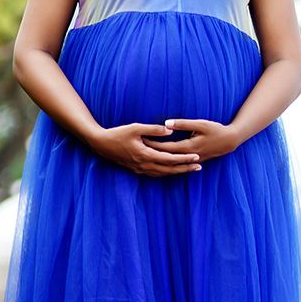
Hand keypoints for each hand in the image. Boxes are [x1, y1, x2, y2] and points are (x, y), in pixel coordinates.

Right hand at [87, 122, 204, 176]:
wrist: (101, 144)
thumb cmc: (118, 133)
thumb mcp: (135, 127)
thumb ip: (153, 129)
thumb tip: (170, 130)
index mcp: (145, 154)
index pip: (170, 159)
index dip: (184, 158)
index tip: (196, 157)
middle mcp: (144, 165)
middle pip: (169, 169)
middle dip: (185, 168)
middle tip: (199, 166)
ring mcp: (140, 169)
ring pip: (163, 173)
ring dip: (177, 172)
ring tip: (190, 170)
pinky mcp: (136, 169)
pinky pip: (155, 174)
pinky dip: (166, 173)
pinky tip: (172, 171)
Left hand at [146, 118, 239, 163]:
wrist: (230, 141)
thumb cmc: (216, 130)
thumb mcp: (200, 124)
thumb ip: (183, 124)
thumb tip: (166, 123)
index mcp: (189, 147)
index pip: (166, 148)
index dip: (153, 145)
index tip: (141, 141)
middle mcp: (188, 156)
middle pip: (165, 157)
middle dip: (152, 154)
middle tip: (137, 150)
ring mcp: (191, 161)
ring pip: (171, 164)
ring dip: (157, 161)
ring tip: (144, 158)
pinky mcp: (193, 161)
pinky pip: (176, 166)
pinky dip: (166, 165)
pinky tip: (157, 164)